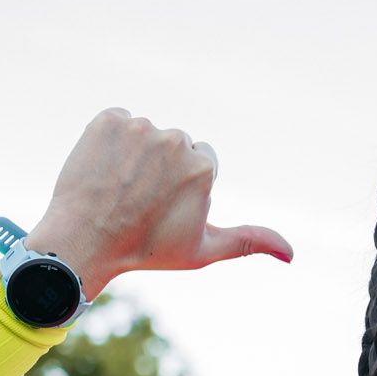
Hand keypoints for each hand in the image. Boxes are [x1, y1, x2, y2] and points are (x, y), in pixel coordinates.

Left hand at [25, 109, 292, 297]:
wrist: (84, 242)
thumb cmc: (147, 251)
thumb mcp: (204, 250)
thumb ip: (250, 241)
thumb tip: (292, 255)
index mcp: (203, 166)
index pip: (200, 162)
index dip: (181, 188)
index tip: (162, 208)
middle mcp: (175, 139)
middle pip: (175, 146)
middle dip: (161, 168)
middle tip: (138, 200)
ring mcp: (140, 127)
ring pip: (145, 135)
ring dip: (134, 155)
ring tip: (118, 188)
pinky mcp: (108, 120)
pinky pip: (117, 123)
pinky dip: (110, 142)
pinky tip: (104, 170)